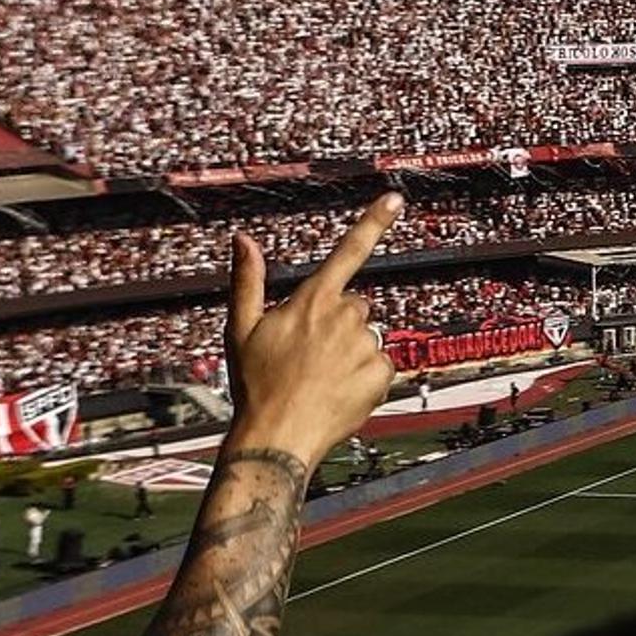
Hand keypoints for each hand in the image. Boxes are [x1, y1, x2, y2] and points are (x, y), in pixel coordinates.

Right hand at [222, 193, 401, 469]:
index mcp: (312, 301)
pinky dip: (365, 379)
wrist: (276, 437)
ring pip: (366, 338)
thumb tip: (243, 239)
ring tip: (320, 379)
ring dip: (350, 353)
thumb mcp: (240, 329)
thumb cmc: (254, 384)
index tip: (395, 198)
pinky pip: (380, 367)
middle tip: (309, 354)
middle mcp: (344, 318)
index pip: (348, 252)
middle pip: (355, 306)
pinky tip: (338, 393)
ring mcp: (365, 346)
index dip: (373, 222)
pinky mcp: (382, 374)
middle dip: (338, 323)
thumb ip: (247, 281)